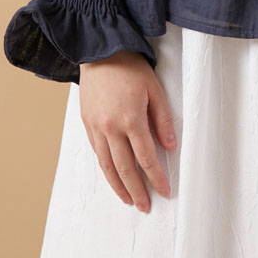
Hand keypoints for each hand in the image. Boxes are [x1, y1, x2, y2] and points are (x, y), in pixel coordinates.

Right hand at [79, 50, 177, 211]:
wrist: (100, 51)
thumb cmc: (131, 67)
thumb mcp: (154, 89)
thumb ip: (163, 119)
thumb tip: (170, 146)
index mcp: (131, 119)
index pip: (146, 157)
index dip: (156, 177)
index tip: (165, 191)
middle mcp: (110, 127)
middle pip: (125, 168)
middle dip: (136, 190)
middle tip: (145, 206)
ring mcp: (96, 127)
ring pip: (107, 165)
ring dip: (118, 186)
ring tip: (128, 200)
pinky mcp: (86, 123)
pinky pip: (97, 153)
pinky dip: (106, 168)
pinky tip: (113, 176)